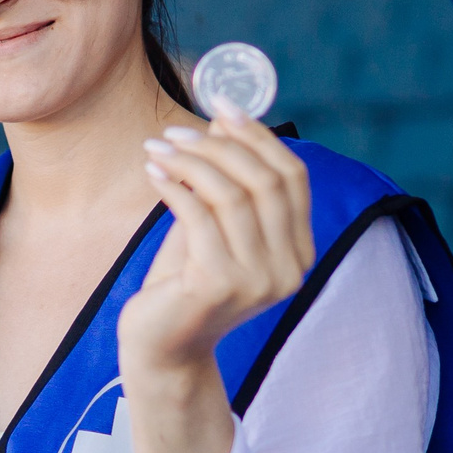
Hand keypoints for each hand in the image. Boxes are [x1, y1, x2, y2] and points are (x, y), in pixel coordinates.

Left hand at [117, 107, 315, 378]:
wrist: (161, 346)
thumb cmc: (184, 281)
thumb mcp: (212, 224)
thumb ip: (226, 179)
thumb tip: (228, 117)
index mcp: (299, 251)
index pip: (293, 177)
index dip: (259, 137)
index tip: (223, 106)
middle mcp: (289, 268)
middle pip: (265, 181)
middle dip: (219, 146)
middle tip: (175, 132)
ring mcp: (258, 280)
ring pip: (232, 196)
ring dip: (191, 162)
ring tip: (158, 149)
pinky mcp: (219, 285)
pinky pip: (198, 217)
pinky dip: (174, 187)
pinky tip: (153, 173)